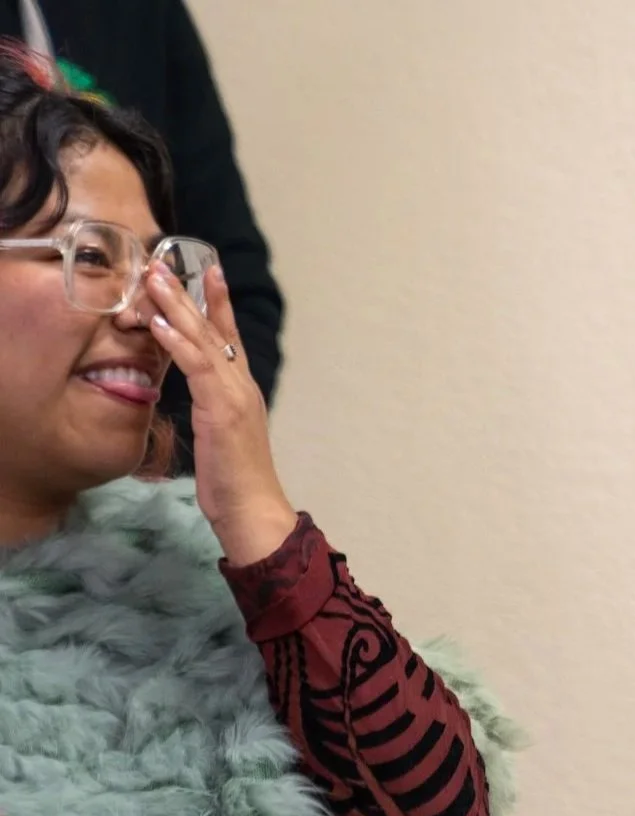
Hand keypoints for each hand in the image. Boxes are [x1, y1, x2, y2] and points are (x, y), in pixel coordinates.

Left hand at [145, 263, 296, 564]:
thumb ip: (215, 413)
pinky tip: (162, 323)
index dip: (218, 305)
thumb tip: (203, 405)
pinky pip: (197, 367)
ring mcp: (234, 395)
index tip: (208, 272)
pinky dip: (179, 342)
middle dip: (190, 293)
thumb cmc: (236, 484)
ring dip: (178, 306)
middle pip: (214, 330)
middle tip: (166, 260)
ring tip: (155, 278)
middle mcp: (242, 386)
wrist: (254, 511)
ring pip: (204, 340)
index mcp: (242, 392)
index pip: (228, 339)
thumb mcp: (222, 440)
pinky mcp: (221, 409)